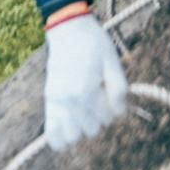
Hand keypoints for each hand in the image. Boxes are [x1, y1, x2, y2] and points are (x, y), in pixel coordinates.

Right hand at [43, 13, 127, 148]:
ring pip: (73, 137)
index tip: (110, 94)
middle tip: (99, 99)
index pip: (107, 118)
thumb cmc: (94, 43)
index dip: (113, 108)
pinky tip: (70, 128)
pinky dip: (61, 139)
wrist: (68, 30)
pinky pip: (51, 134)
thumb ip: (119, 89)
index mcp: (87, 90)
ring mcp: (57, 102)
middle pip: (92, 130)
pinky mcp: (49, 101)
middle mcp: (70, 100)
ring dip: (82, 129)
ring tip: (86, 112)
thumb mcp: (112, 61)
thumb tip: (120, 113)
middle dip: (100, 118)